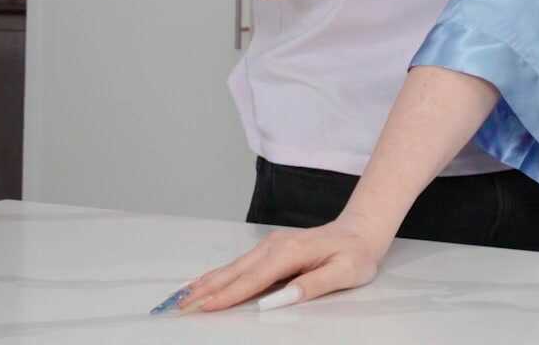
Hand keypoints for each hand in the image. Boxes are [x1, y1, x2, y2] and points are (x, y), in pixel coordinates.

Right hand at [175, 214, 390, 313]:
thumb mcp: (344, 273)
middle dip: (204, 291)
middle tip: (177, 307)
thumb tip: (278, 300)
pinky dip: (216, 275)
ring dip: (204, 283)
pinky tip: (202, 283)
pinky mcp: (269, 249)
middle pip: (233, 273)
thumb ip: (311, 285)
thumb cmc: (356, 255)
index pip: (252, 280)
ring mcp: (269, 245)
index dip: (227, 296)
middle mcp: (274, 246)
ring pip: (231, 268)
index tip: (203, 309)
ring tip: (180, 297)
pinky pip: (238, 265)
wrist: (361, 229)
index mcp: (290, 253)